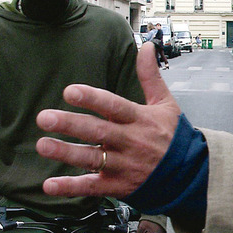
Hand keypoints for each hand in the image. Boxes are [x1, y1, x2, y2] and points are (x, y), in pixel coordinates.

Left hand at [37, 43, 180, 197]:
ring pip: (93, 159)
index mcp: (141, 119)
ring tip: (43, 145)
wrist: (190, 173)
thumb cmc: (173, 135)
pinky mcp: (119, 186)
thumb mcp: (166, 104)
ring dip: (66, 153)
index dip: (93, 99)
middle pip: (98, 132)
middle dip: (71, 124)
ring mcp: (125, 165)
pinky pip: (93, 187)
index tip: (70, 91)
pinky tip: (50, 185)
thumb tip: (146, 45)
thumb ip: (150, 75)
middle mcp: (132, 142)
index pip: (115, 107)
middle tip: (44, 117)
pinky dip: (71, 187)